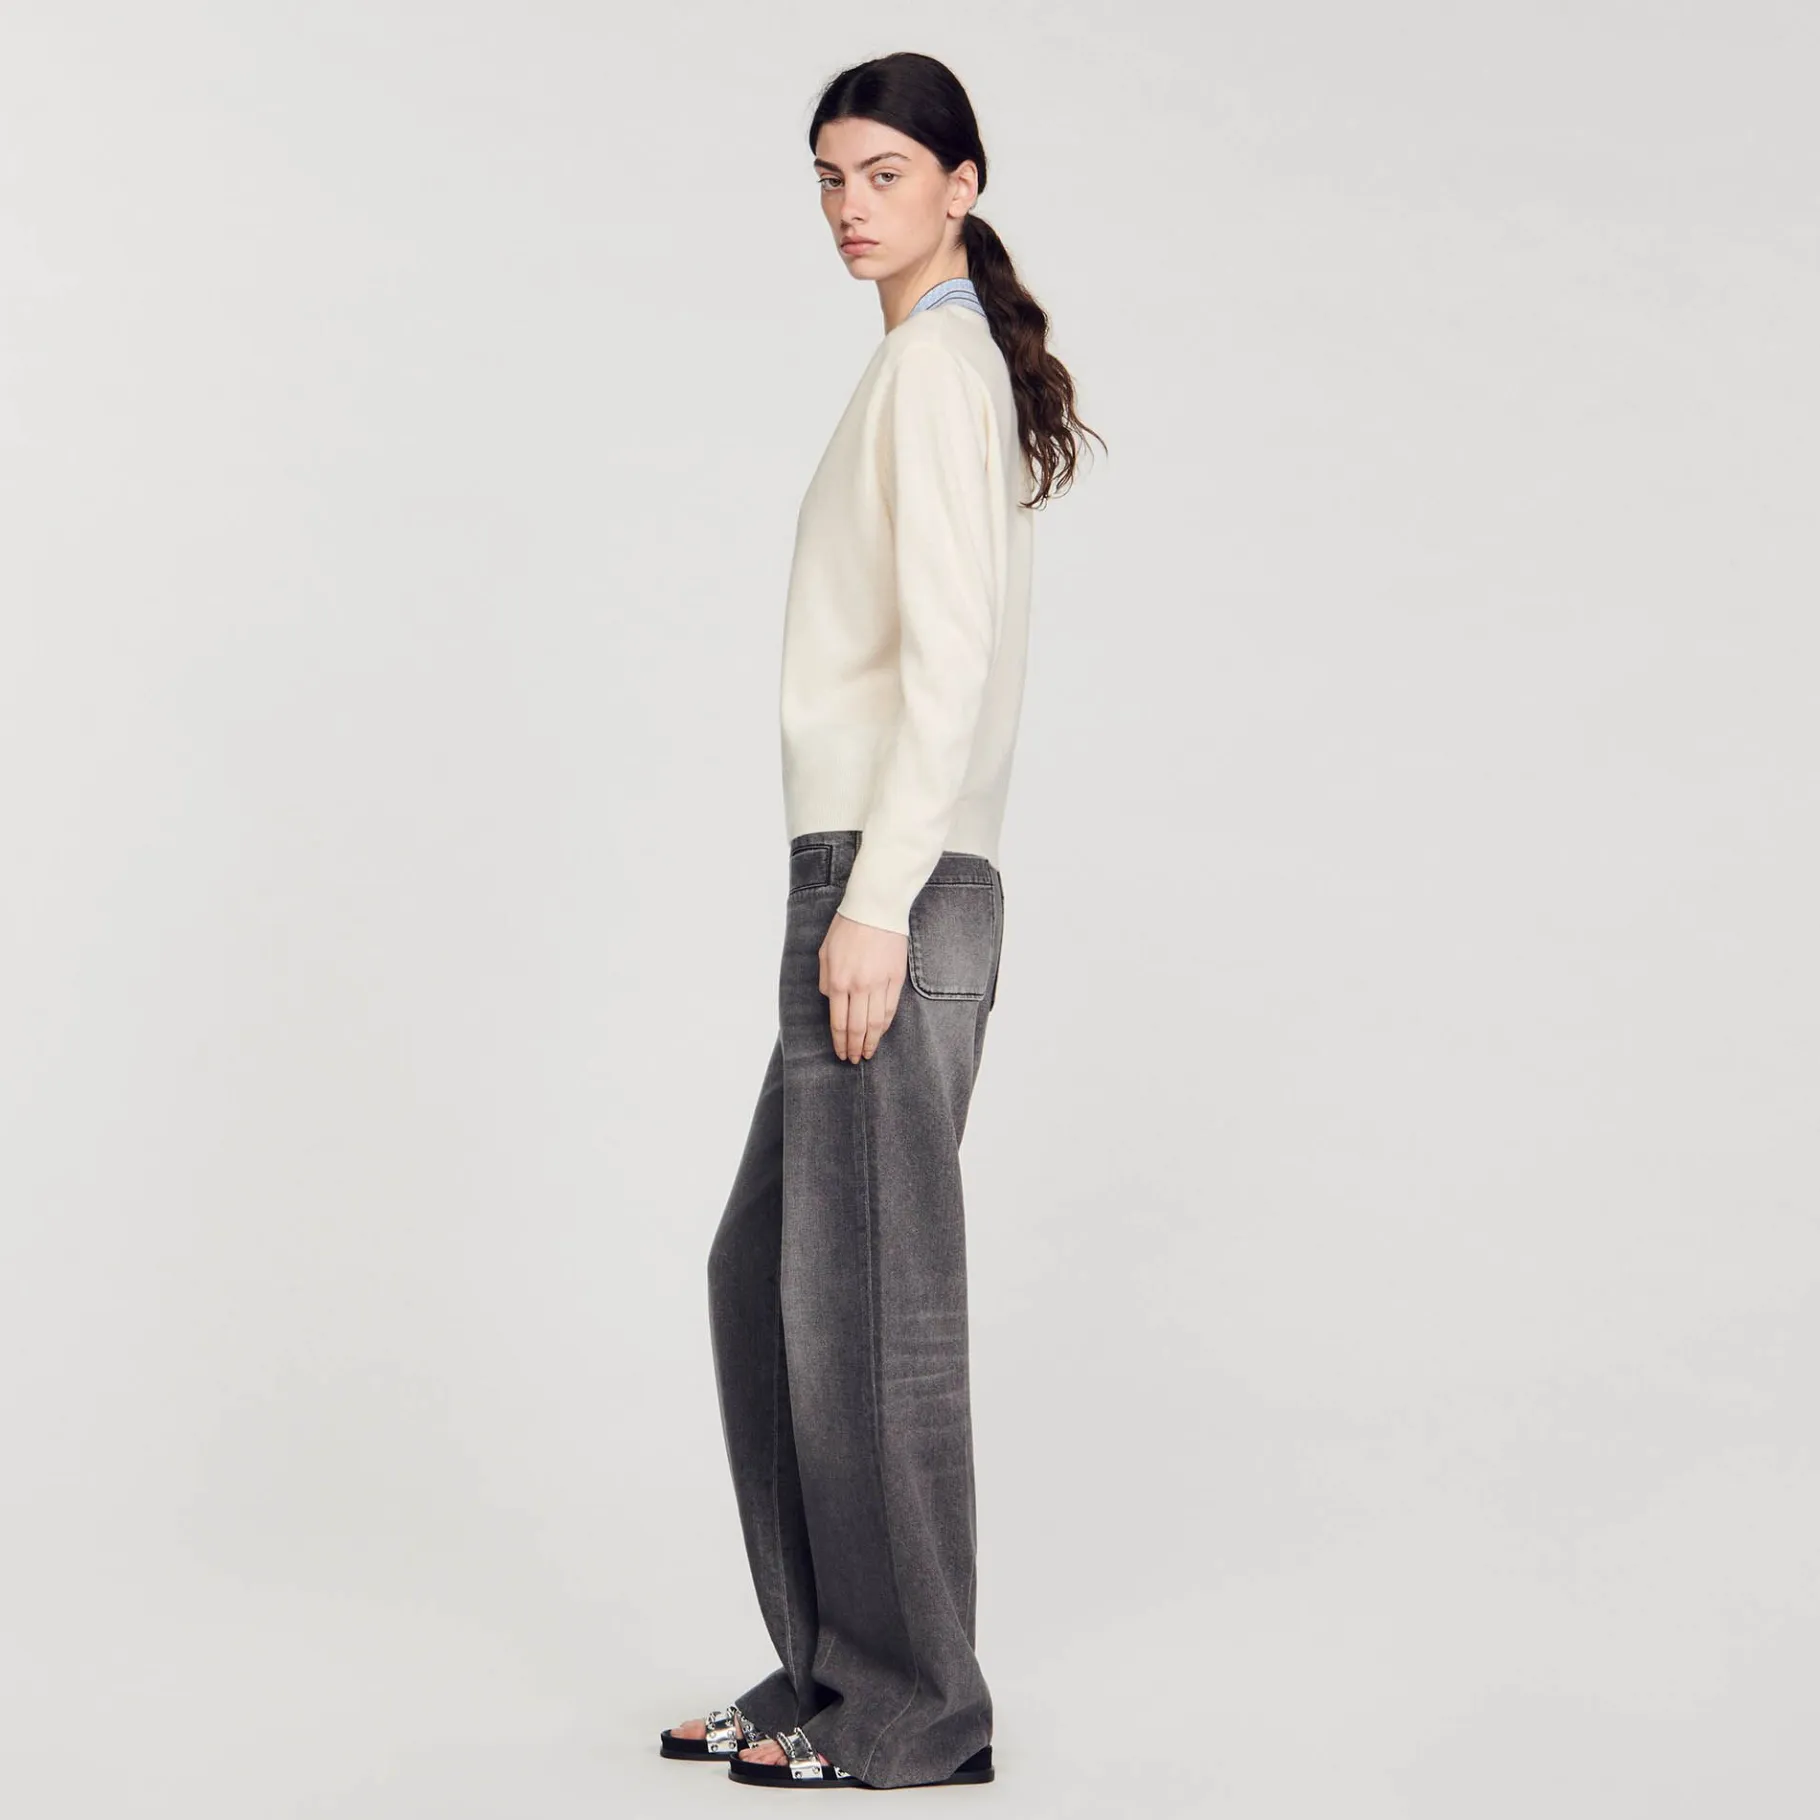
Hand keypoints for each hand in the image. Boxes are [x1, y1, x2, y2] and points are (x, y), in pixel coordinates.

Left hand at [818, 912, 907, 1061]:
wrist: (875, 908)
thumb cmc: (847, 927)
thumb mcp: (825, 953)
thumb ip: (826, 981)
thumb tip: (831, 1001)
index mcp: (838, 981)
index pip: (838, 1022)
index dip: (839, 1042)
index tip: (840, 1053)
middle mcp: (859, 987)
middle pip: (857, 1027)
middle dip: (854, 1047)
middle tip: (853, 1060)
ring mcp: (880, 983)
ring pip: (876, 1022)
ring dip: (871, 1042)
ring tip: (867, 1053)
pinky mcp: (896, 978)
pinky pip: (890, 1008)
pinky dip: (885, 1025)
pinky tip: (880, 1033)